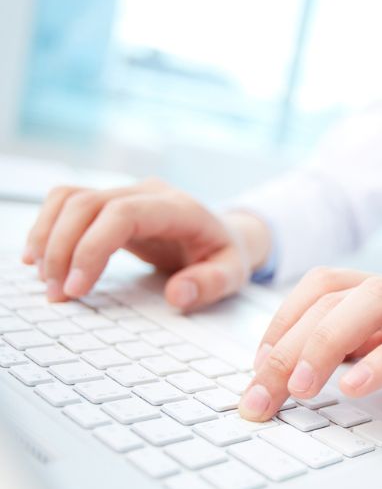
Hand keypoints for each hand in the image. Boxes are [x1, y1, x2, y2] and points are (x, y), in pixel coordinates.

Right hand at [23, 178, 271, 308]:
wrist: (224, 235)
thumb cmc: (226, 255)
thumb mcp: (233, 273)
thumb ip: (211, 284)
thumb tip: (177, 296)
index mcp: (180, 208)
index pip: (123, 213)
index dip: (92, 247)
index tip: (76, 287)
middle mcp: (149, 193)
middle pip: (87, 203)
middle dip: (62, 249)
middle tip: (56, 295)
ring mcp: (128, 193)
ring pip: (70, 198)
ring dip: (48, 238)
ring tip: (46, 281)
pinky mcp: (111, 204)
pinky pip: (68, 203)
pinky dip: (48, 227)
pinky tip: (40, 259)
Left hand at [239, 268, 381, 419]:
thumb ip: (360, 346)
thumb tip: (300, 365)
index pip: (320, 289)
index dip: (280, 323)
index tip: (257, 369)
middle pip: (333, 295)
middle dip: (287, 343)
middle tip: (262, 391)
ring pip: (373, 301)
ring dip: (326, 341)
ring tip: (302, 386)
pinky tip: (357, 387)